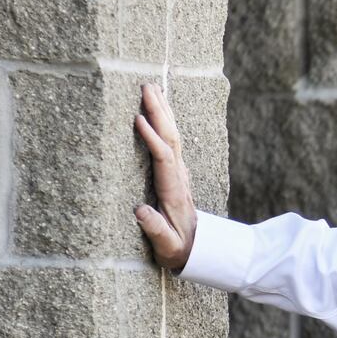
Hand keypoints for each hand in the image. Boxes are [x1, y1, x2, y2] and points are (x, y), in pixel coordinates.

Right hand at [133, 82, 196, 270]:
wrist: (198, 250)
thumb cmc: (178, 250)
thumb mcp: (167, 247)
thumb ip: (156, 230)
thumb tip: (140, 211)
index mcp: (173, 192)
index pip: (163, 159)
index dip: (151, 139)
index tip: (138, 119)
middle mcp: (179, 178)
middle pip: (171, 139)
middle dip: (159, 112)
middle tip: (147, 87)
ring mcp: (179, 173)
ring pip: (172, 136)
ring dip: (163, 111)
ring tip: (152, 88)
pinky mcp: (176, 173)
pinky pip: (170, 141)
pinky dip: (164, 122)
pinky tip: (158, 110)